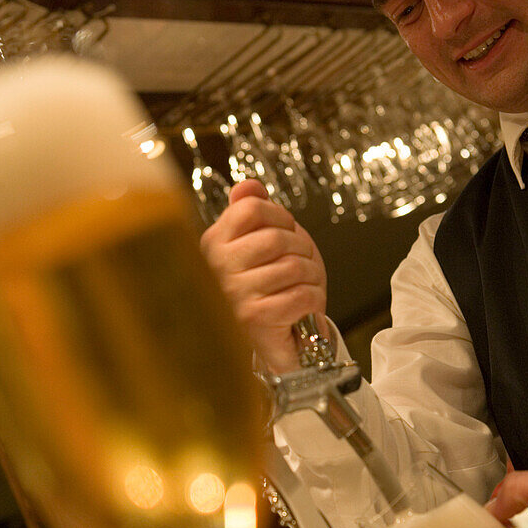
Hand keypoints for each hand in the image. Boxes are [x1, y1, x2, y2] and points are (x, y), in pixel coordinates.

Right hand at [200, 179, 328, 372]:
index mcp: (214, 243)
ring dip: (312, 276)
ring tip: (305, 285)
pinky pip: (301, 295)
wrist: (270, 341)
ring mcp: (234, 294)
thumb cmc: (267, 291)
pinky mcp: (255, 319)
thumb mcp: (257, 245)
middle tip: (303, 264)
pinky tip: (305, 305)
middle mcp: (217, 267)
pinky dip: (314, 299)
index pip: (252, 208)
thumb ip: (251, 212)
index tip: (286, 230)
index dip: (281, 216)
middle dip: (302, 249)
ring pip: (294, 267)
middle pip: (276, 237)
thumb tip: (249, 185)